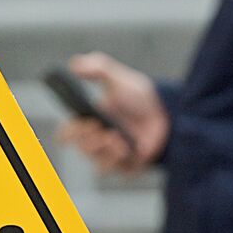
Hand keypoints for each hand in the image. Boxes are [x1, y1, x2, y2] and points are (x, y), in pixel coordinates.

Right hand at [55, 52, 168, 174]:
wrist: (167, 110)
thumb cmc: (138, 96)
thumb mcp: (116, 78)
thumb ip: (96, 67)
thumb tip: (74, 64)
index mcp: (90, 122)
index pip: (68, 134)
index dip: (66, 134)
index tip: (70, 128)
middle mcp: (99, 141)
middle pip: (81, 148)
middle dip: (85, 138)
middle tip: (94, 125)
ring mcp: (113, 154)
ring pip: (96, 161)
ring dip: (102, 149)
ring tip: (112, 135)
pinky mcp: (128, 164)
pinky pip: (116, 168)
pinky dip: (117, 158)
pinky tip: (124, 146)